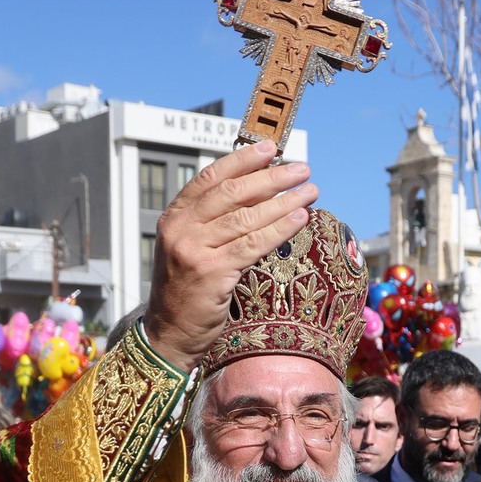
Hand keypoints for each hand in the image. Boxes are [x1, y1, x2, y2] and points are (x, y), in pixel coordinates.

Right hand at [143, 140, 317, 369]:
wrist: (171, 333)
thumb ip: (214, 222)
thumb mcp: (192, 248)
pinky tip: (300, 218)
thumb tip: (259, 192)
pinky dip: (280, 228)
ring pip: (247, 217)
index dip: (242, 160)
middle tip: (301, 169)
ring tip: (309, 191)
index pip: (211, 177)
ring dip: (284, 201)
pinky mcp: (213, 273)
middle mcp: (181, 229)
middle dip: (271, 177)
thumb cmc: (187, 291)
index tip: (269, 148)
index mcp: (175, 217)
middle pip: (233, 192)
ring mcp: (195, 251)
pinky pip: (254, 244)